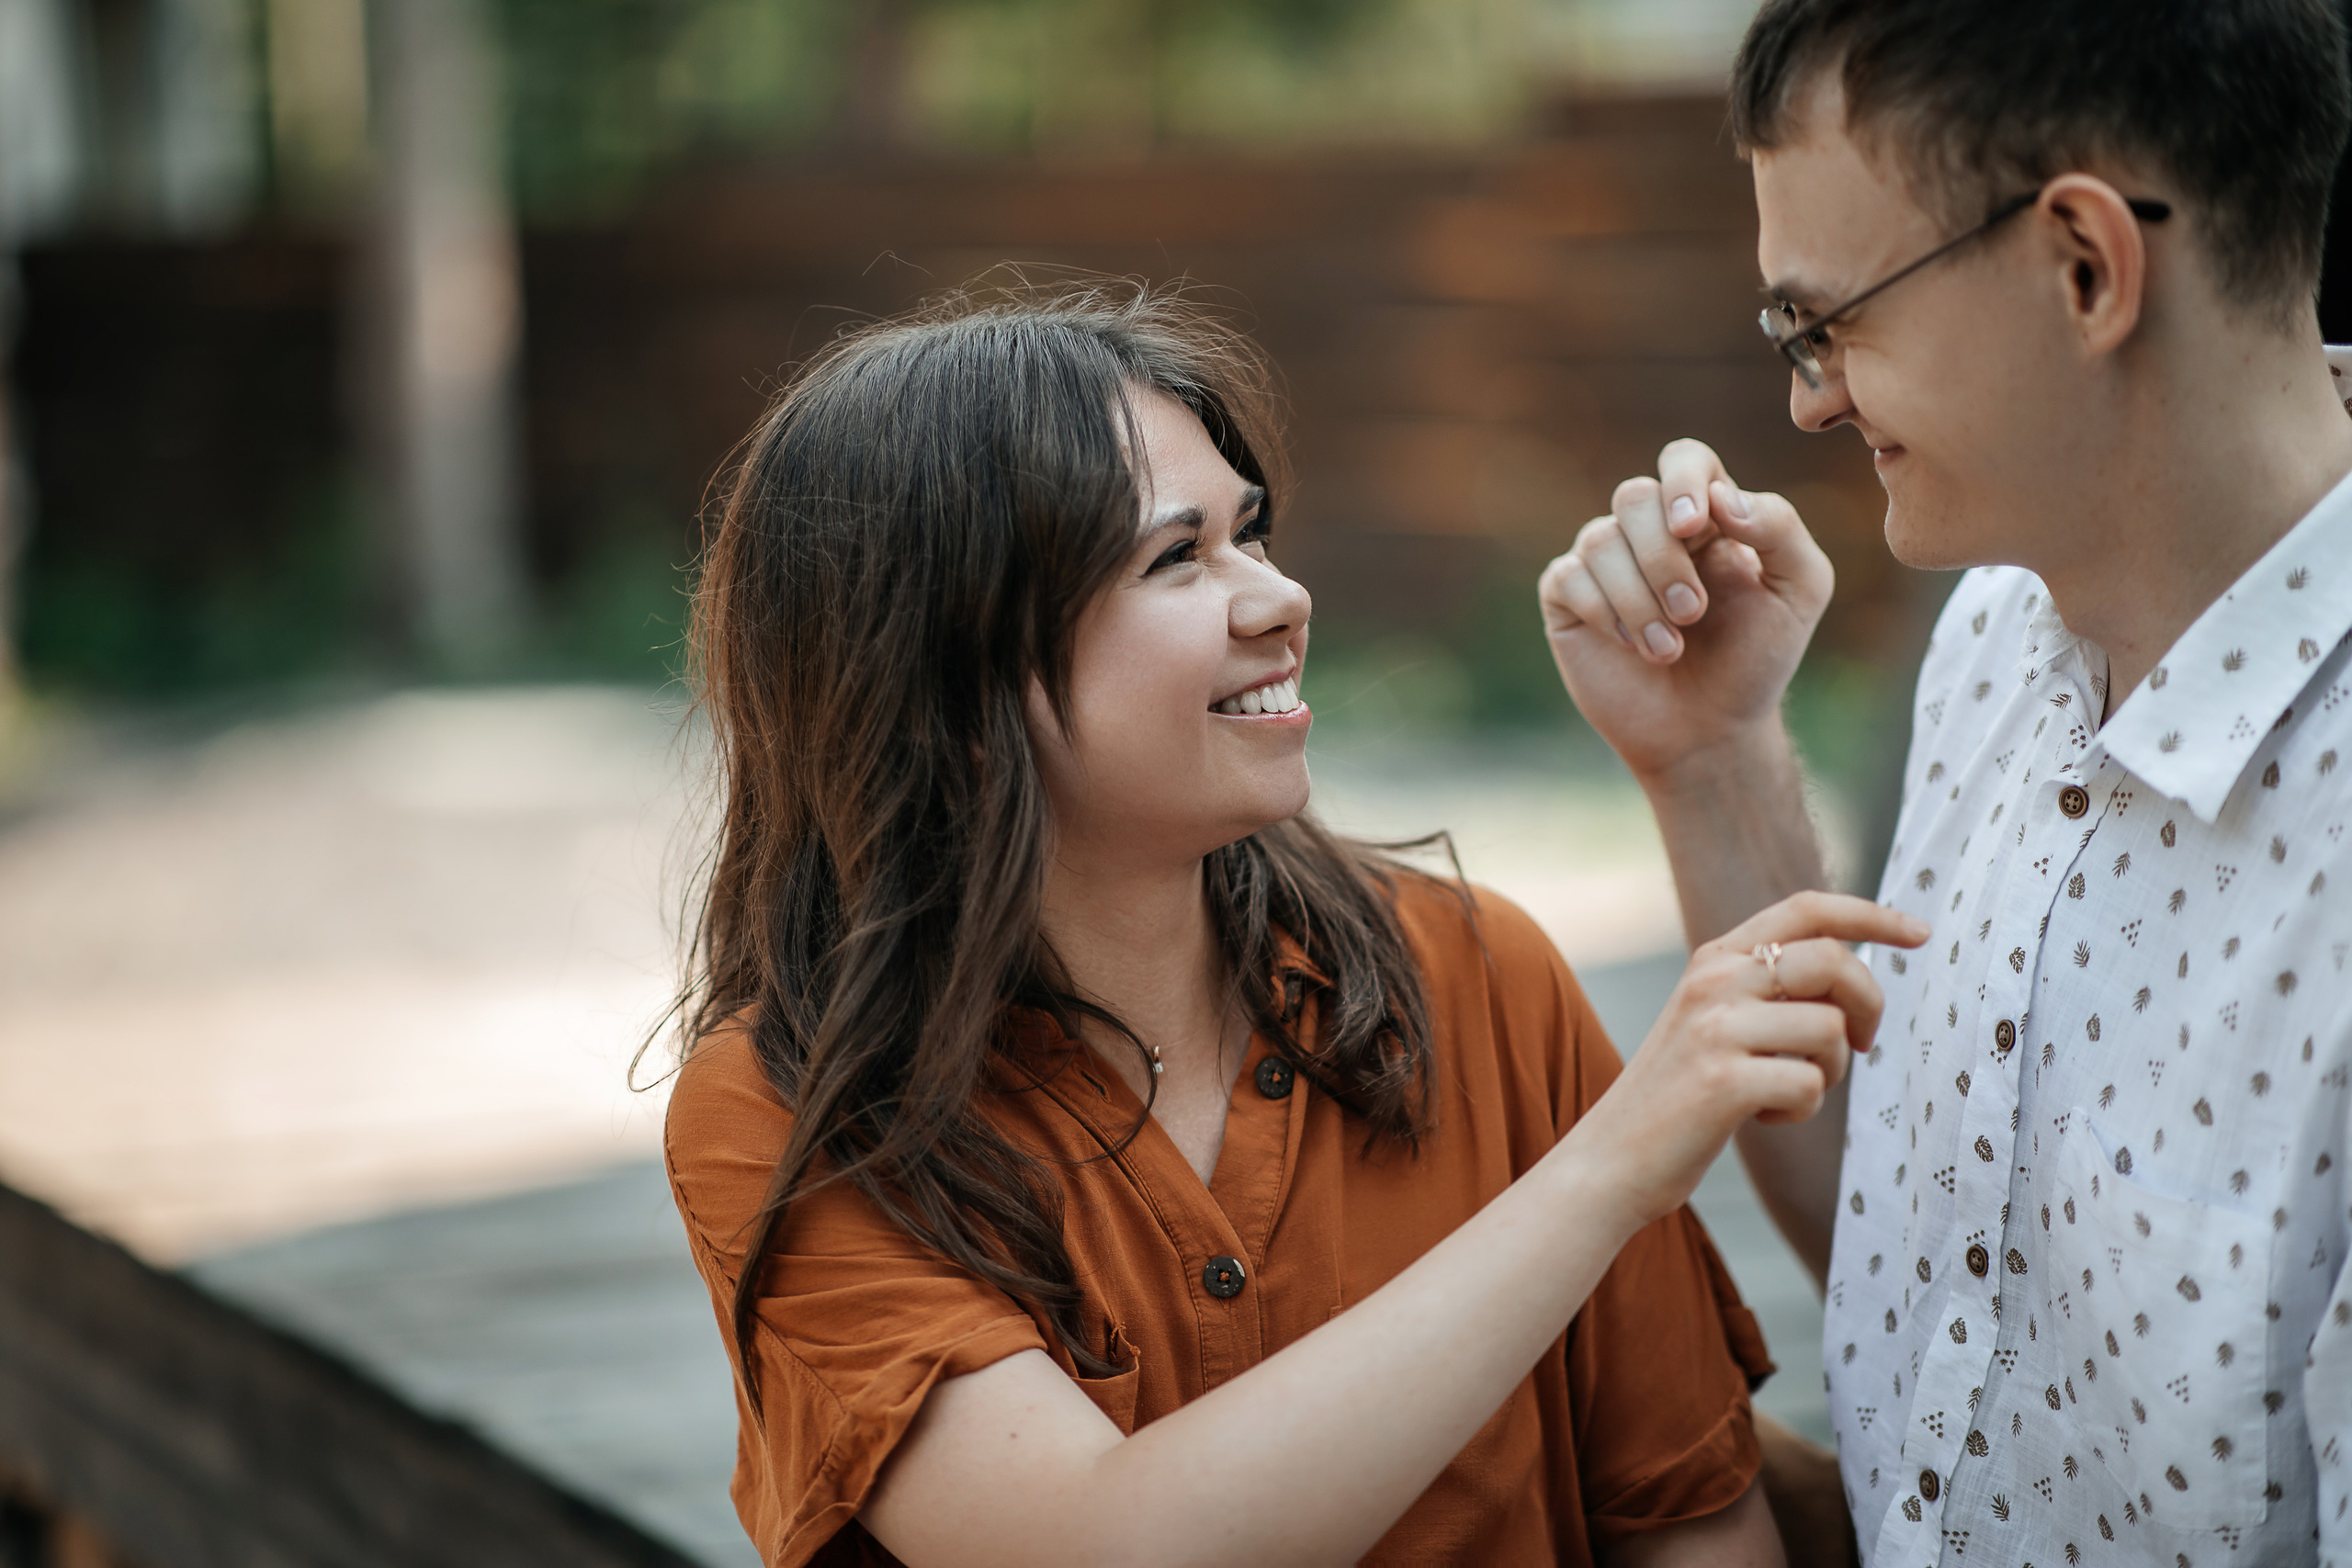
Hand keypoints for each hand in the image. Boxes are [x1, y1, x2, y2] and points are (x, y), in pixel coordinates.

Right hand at [1538, 440, 1833, 783]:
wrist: (1710, 730)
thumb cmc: (1755, 658)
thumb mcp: (1799, 591)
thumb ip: (1780, 528)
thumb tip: (1722, 497)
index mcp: (1706, 515)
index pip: (1684, 460)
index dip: (1683, 481)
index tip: (1695, 526)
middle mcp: (1650, 530)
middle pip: (1635, 496)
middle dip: (1663, 559)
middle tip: (1694, 613)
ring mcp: (1605, 562)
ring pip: (1599, 539)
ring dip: (1639, 599)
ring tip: (1668, 648)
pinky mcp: (1568, 597)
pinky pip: (1569, 577)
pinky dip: (1604, 612)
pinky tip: (1630, 646)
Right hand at [1572, 892, 1927, 1227]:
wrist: (1611, 1158)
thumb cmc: (1678, 1095)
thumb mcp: (1713, 1018)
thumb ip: (1767, 987)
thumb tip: (1853, 971)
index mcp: (1714, 958)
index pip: (1807, 908)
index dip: (1871, 915)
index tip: (1918, 932)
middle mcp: (1713, 980)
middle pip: (1834, 961)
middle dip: (1870, 1005)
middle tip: (1864, 1045)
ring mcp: (1715, 1028)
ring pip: (1831, 1029)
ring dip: (1830, 1069)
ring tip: (1790, 1088)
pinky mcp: (1723, 1081)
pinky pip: (1811, 1085)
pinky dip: (1802, 1110)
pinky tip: (1764, 1117)